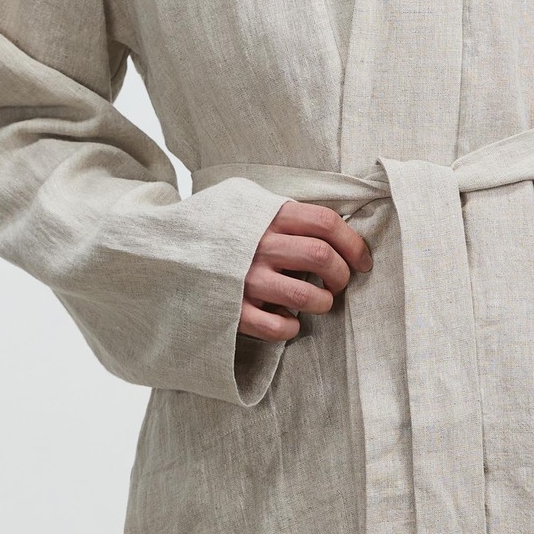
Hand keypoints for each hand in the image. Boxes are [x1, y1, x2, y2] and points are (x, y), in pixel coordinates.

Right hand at [237, 200, 373, 342]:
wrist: (170, 250)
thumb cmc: (225, 230)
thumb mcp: (252, 205)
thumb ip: (287, 213)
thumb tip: (336, 227)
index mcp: (270, 216)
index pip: (326, 222)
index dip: (354, 243)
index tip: (362, 261)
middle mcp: (260, 245)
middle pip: (322, 256)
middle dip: (342, 274)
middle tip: (339, 282)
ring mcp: (246, 279)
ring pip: (305, 296)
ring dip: (322, 303)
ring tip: (319, 302)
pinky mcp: (233, 310)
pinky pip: (275, 328)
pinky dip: (290, 328)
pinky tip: (289, 322)